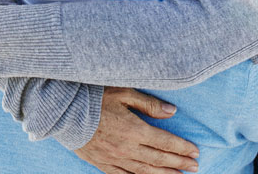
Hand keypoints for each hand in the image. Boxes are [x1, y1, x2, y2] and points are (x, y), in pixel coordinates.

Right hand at [74, 87, 199, 173]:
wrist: (62, 112)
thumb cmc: (93, 98)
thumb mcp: (123, 92)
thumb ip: (149, 104)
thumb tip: (172, 112)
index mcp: (134, 129)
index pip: (165, 141)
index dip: (182, 148)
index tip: (196, 152)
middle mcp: (127, 147)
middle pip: (159, 159)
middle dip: (179, 164)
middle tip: (194, 167)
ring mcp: (114, 158)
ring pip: (144, 171)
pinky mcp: (102, 163)